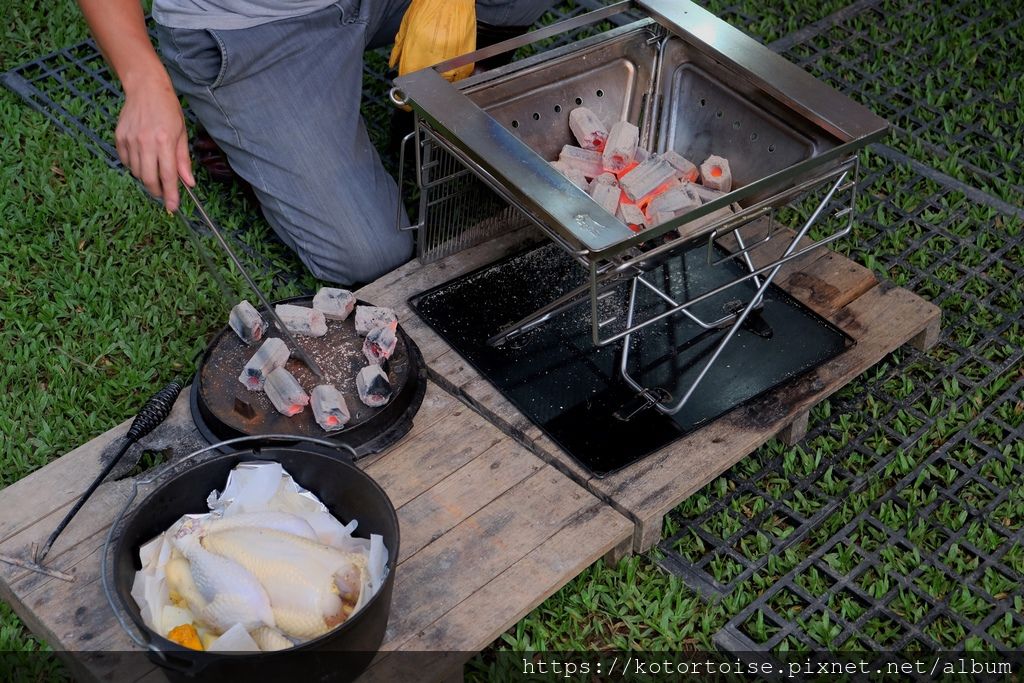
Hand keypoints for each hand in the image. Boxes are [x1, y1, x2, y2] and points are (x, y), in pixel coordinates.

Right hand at [115, 76, 194, 211]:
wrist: (145, 88)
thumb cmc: (167, 110)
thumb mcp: (182, 133)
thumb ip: (183, 160)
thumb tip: (188, 183)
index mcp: (164, 141)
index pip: (168, 176)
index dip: (171, 195)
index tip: (173, 208)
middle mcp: (145, 142)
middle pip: (149, 179)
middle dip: (157, 191)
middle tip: (164, 194)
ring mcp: (130, 140)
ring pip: (137, 172)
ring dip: (147, 178)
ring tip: (155, 169)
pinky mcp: (119, 138)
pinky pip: (127, 162)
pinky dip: (136, 166)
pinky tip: (143, 158)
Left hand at [389, 0, 475, 81]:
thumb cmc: (430, 5)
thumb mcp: (407, 24)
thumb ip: (399, 48)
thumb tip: (393, 63)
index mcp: (415, 54)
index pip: (408, 81)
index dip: (406, 85)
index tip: (407, 86)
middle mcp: (433, 61)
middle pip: (426, 85)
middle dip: (423, 80)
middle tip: (424, 66)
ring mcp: (452, 63)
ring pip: (443, 84)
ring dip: (439, 78)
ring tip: (439, 60)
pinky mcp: (466, 63)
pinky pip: (459, 78)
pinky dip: (454, 74)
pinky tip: (450, 60)